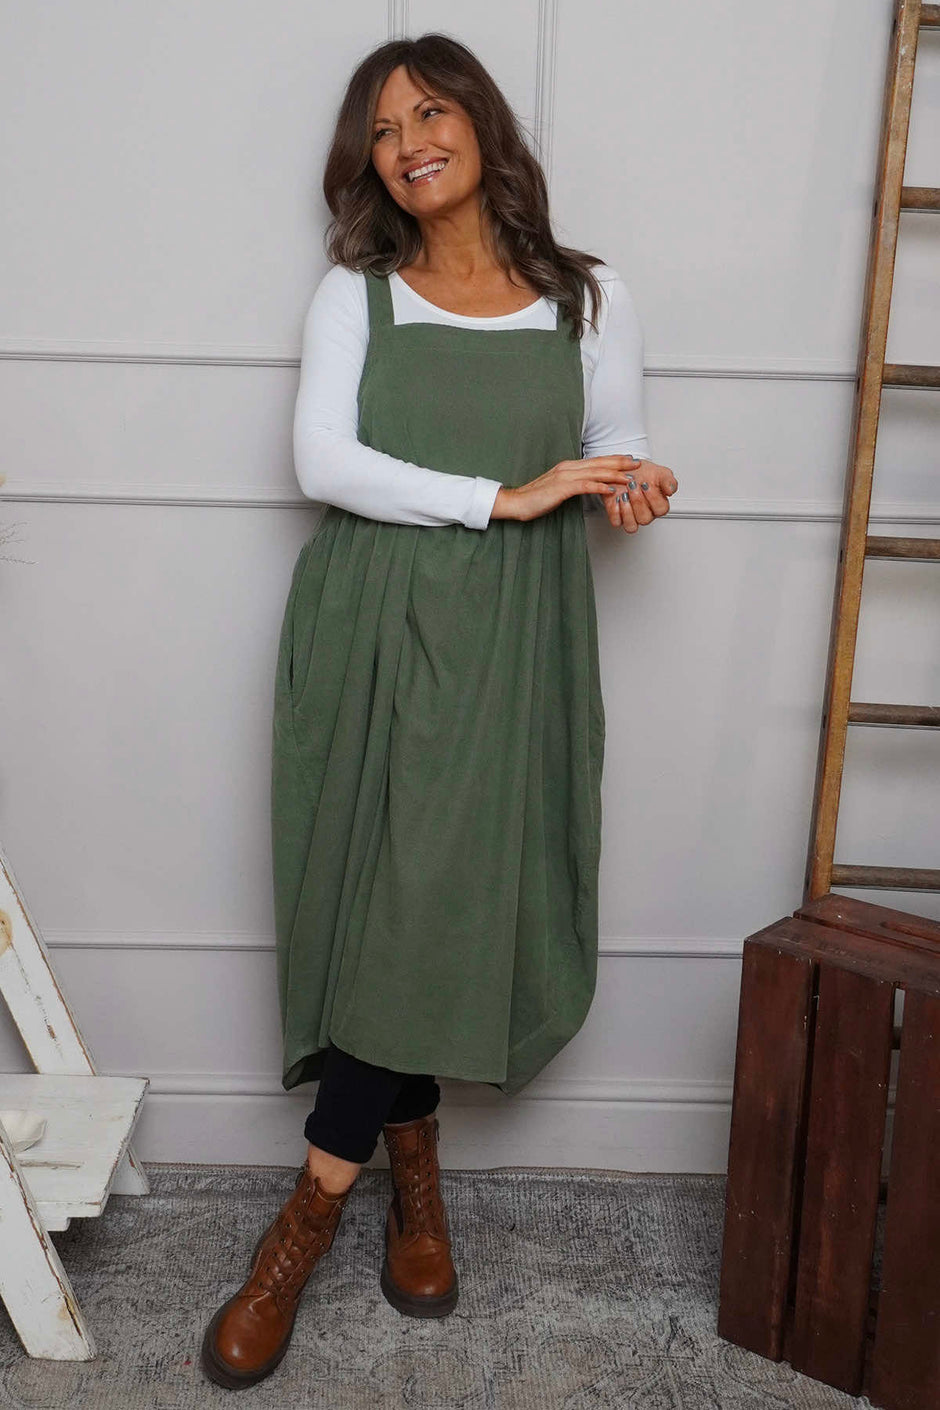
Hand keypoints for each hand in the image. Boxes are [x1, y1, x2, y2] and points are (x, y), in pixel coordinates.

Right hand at [490, 456, 646, 522]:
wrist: (517, 502)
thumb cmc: (536, 498)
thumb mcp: (559, 488)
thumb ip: (573, 484)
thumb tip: (588, 485)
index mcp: (569, 467)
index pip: (596, 461)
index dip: (614, 459)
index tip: (630, 460)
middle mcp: (568, 468)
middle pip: (599, 463)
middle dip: (619, 463)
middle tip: (637, 463)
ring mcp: (564, 477)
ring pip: (594, 473)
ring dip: (614, 474)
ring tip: (629, 476)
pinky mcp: (561, 488)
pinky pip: (584, 486)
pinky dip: (598, 486)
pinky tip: (610, 489)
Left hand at [600, 459, 676, 532]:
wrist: (624, 470)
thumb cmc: (643, 472)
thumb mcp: (659, 472)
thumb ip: (668, 480)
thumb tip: (670, 490)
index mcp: (658, 505)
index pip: (661, 509)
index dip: (654, 498)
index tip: (647, 484)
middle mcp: (645, 513)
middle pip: (645, 519)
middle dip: (638, 502)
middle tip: (633, 485)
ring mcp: (631, 516)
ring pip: (631, 526)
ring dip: (627, 510)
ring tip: (624, 494)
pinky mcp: (617, 516)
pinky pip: (616, 522)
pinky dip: (615, 511)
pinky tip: (616, 499)